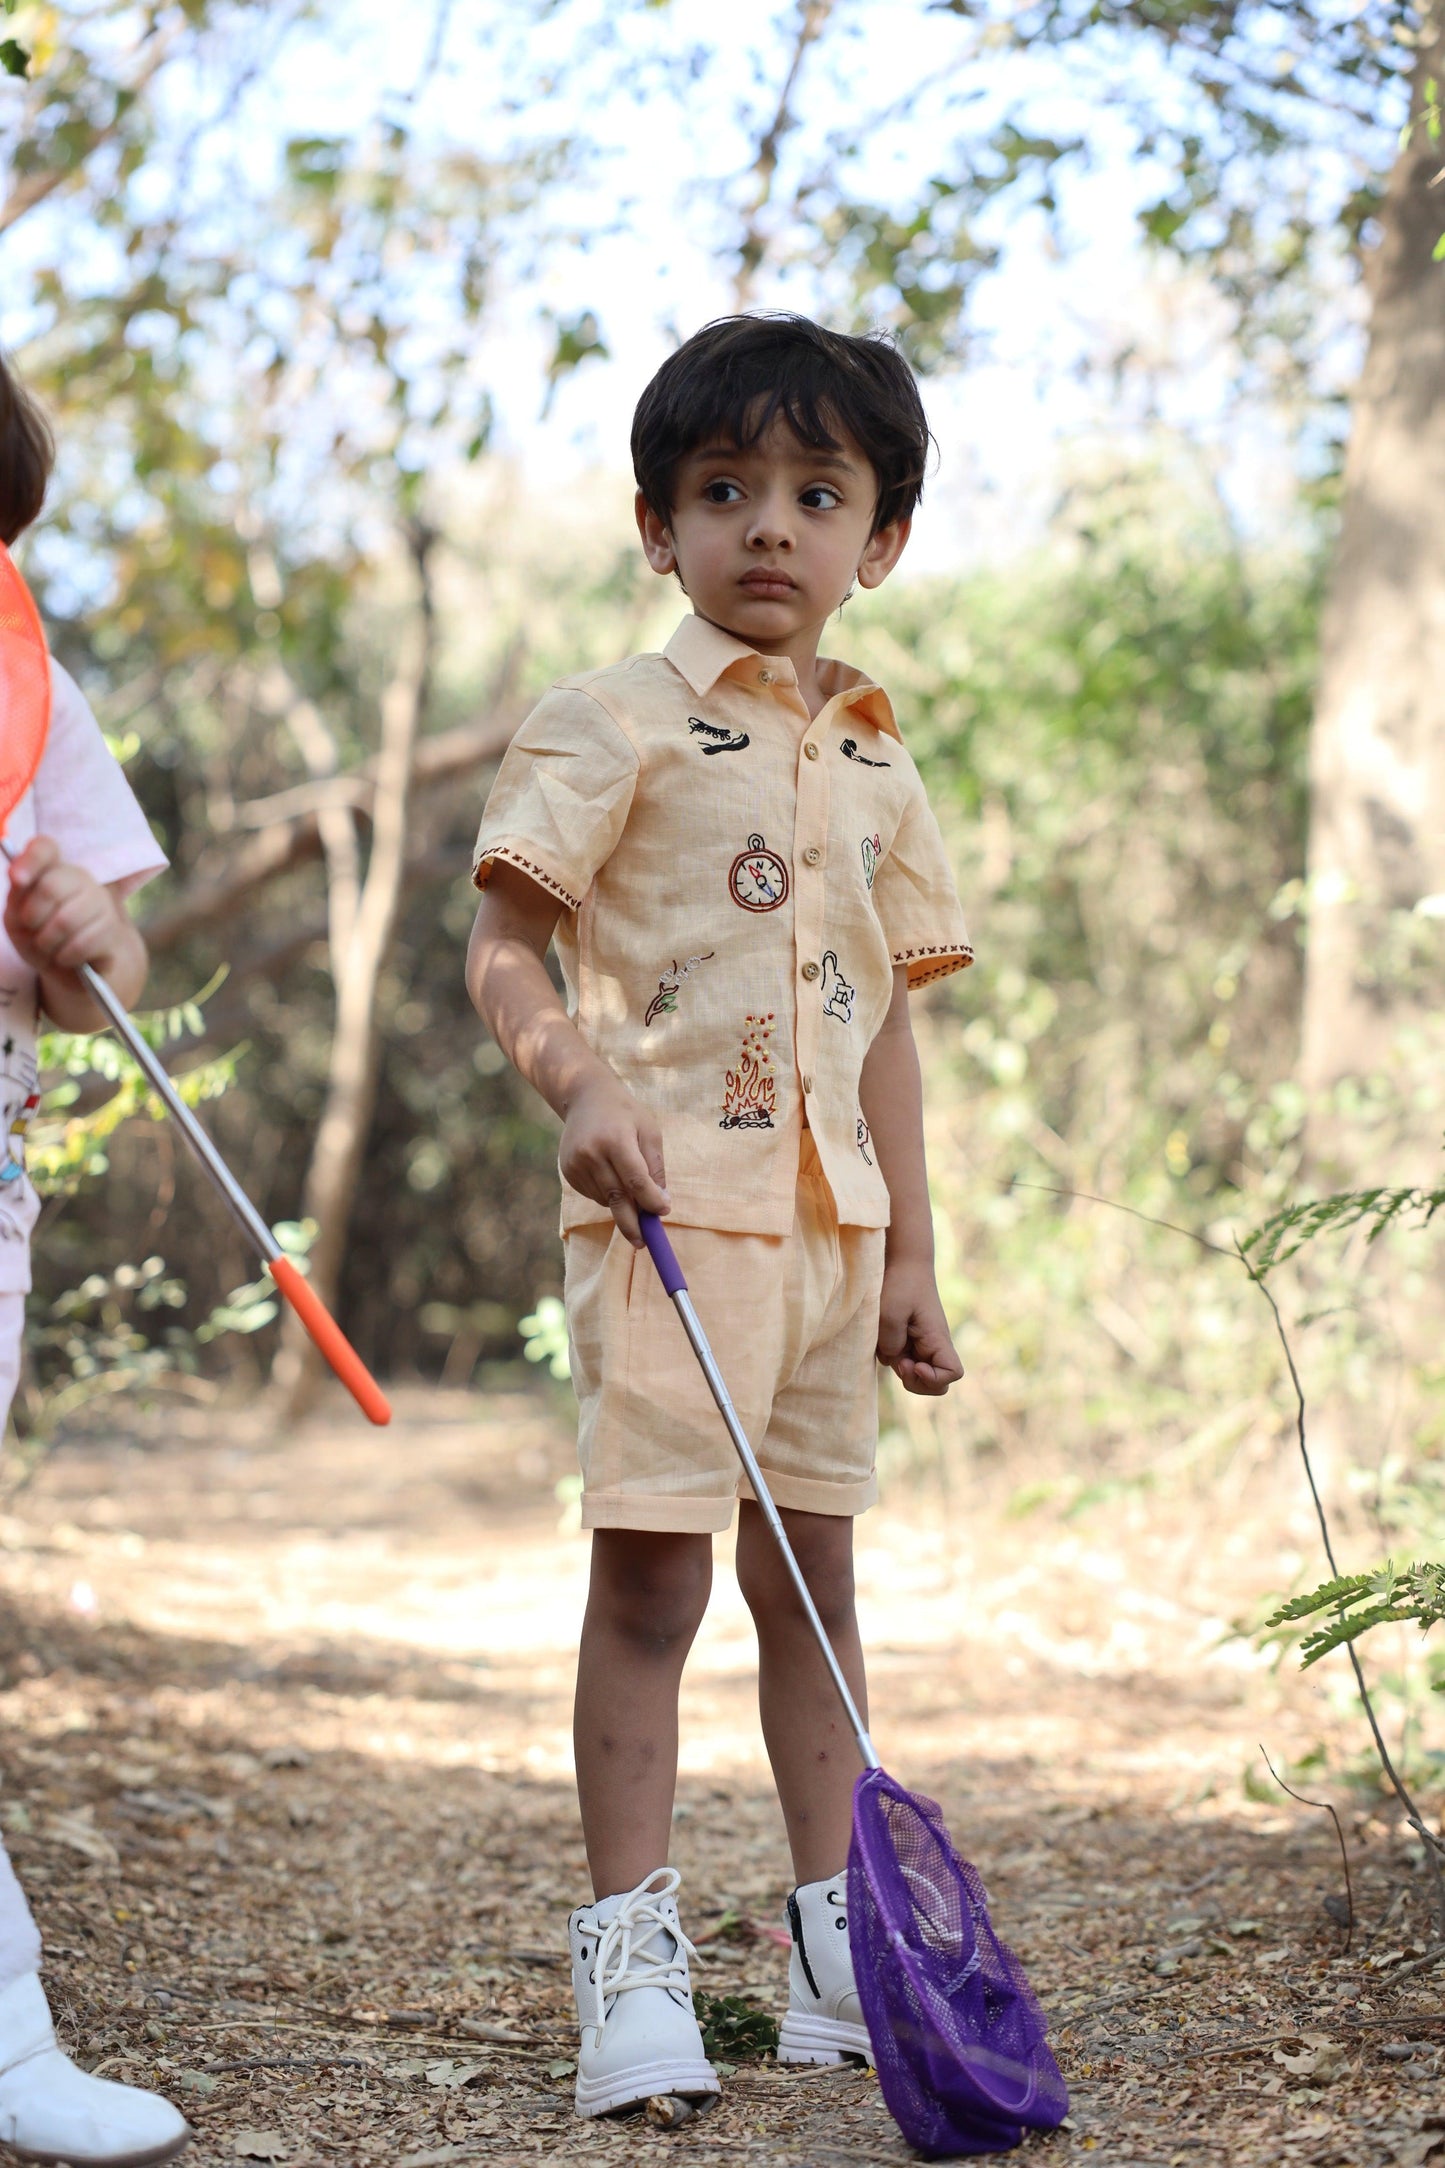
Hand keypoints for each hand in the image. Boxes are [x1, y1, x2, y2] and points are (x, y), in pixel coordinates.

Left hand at [4, 837, 129, 981]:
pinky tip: (66, 957)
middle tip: (32, 930)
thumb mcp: (18, 920)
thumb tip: (18, 877)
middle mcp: (81, 880)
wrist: (73, 972)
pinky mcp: (113, 930)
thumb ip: (16, 898)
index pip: (45, 848)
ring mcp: (101, 903)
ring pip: (65, 920)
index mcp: (53, 870)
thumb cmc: (41, 938)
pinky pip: (82, 943)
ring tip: (49, 948)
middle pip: (50, 887)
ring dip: (47, 942)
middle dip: (32, 917)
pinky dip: (65, 957)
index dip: (30, 860)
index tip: (16, 879)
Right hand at [560, 1074, 669, 1245]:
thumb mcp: (649, 1132)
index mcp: (615, 1139)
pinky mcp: (568, 1172)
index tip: (663, 1212)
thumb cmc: (625, 1114)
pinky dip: (607, 1195)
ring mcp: (576, 1164)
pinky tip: (610, 1174)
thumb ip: (654, 1168)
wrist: (585, 1098)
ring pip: (605, 1199)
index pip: (635, 1179)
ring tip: (628, 1183)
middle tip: (642, 1243)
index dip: (650, 1200)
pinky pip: (594, 1195)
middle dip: (631, 1224)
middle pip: (616, 1198)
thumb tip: (660, 1204)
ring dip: (622, 1202)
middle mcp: (591, 1153)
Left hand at [876, 1258, 963, 1395]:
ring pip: (916, 1375)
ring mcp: (922, 1345)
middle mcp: (934, 1345)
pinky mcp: (909, 1341)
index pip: (953, 1373)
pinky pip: (902, 1361)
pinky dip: (891, 1357)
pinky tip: (883, 1339)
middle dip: (916, 1382)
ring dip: (901, 1369)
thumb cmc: (901, 1283)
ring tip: (888, 1345)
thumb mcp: (890, 1311)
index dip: (934, 1378)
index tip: (916, 1364)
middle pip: (937, 1384)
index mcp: (937, 1338)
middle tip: (900, 1362)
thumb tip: (894, 1360)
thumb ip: (891, 1342)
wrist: (904, 1262)